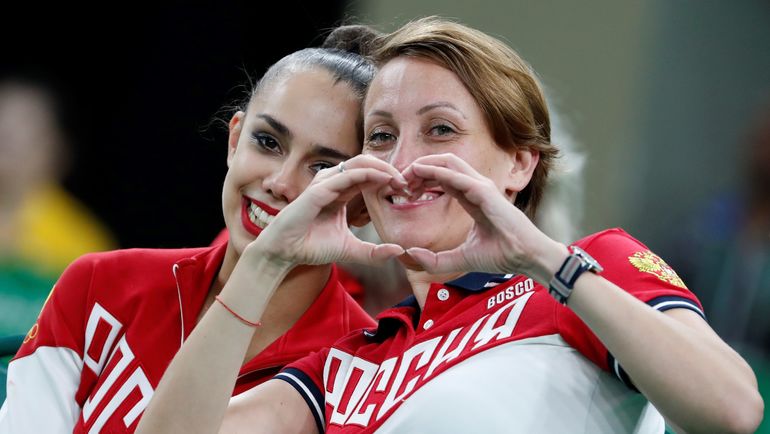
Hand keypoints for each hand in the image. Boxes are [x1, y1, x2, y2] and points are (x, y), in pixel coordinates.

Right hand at [250, 155, 406, 267]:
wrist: (285, 253)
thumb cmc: (311, 247)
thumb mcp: (351, 250)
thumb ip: (374, 252)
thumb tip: (400, 251)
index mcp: (342, 192)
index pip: (369, 176)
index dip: (389, 180)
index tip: (407, 192)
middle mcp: (334, 183)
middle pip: (367, 164)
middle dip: (389, 170)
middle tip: (408, 184)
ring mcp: (326, 184)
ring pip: (359, 163)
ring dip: (382, 168)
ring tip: (400, 181)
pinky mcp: (318, 190)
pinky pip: (347, 175)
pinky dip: (368, 174)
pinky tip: (385, 179)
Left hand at [402, 153, 565, 281]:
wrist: (525, 257)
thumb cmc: (500, 256)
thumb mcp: (460, 258)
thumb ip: (435, 259)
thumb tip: (410, 253)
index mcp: (471, 198)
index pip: (442, 179)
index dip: (421, 181)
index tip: (404, 192)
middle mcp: (475, 187)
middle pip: (442, 165)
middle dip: (418, 169)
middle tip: (399, 182)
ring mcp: (481, 186)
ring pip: (447, 162)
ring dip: (423, 165)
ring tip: (405, 177)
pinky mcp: (484, 191)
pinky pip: (456, 176)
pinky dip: (435, 172)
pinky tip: (419, 174)